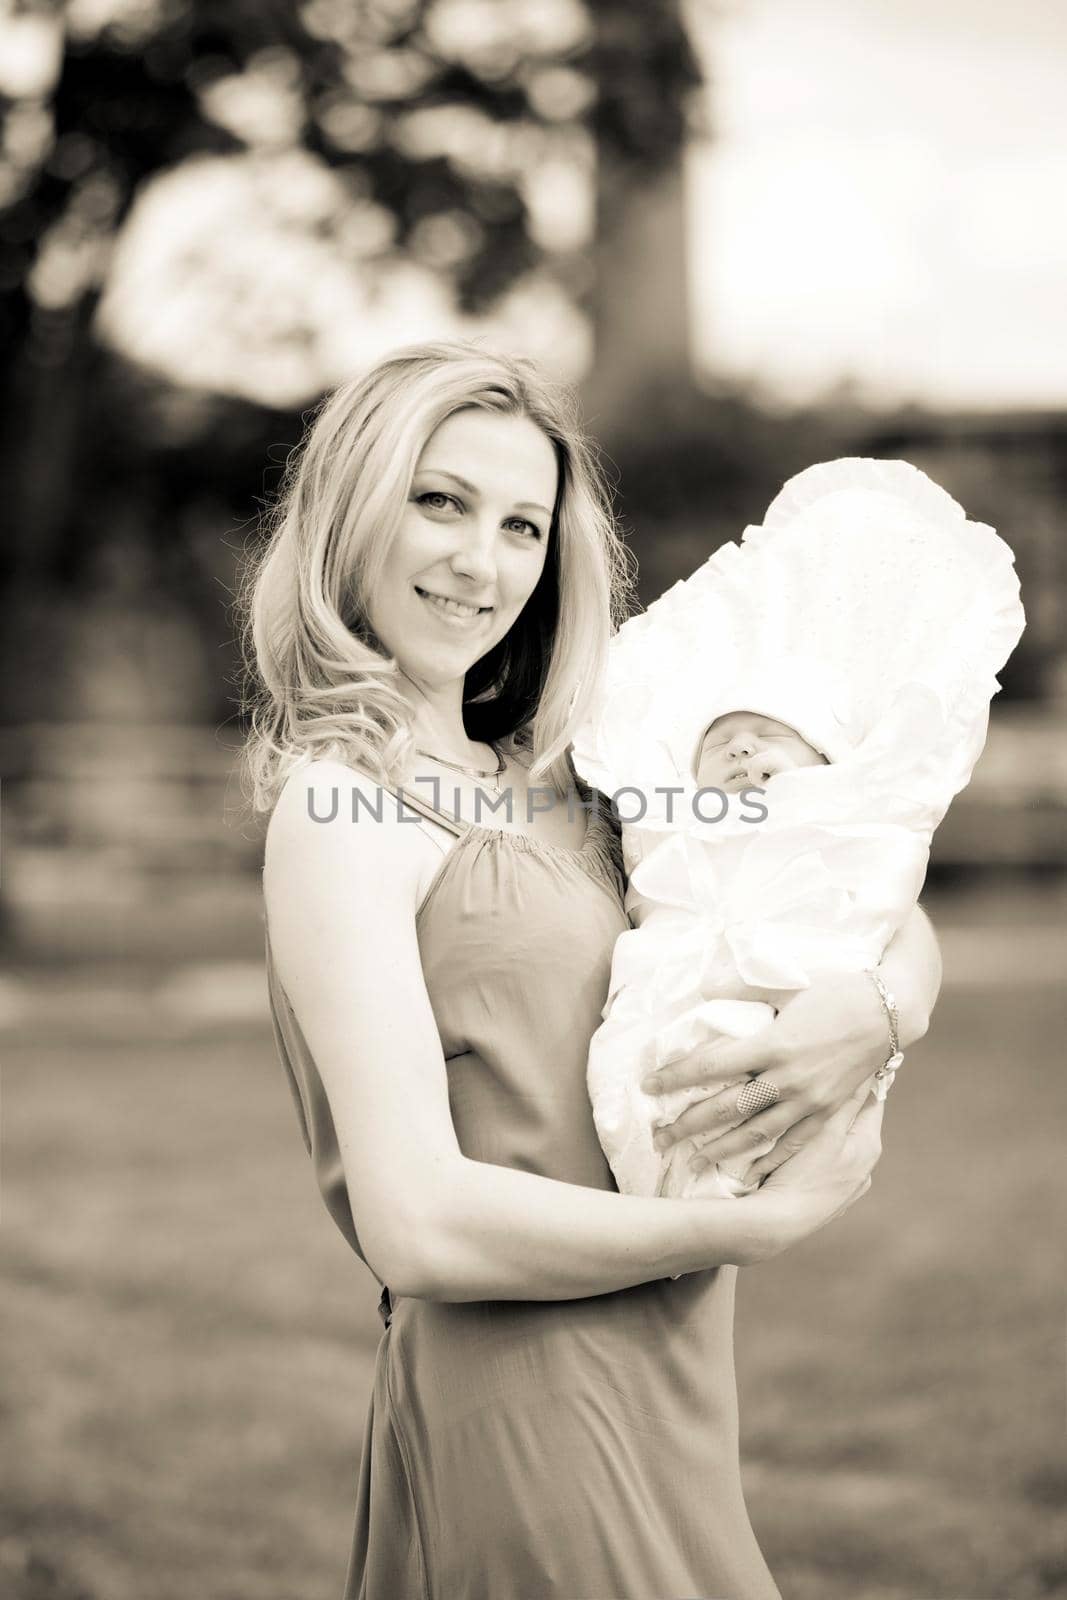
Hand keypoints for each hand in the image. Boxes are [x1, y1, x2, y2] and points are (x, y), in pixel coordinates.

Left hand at [642, 972, 890, 1178]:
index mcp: (772, 1044)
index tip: (648, 1086)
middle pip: (726, 1108)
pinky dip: (768, 1157)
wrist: (888, 1010)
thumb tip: (705, 992)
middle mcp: (787, 1077)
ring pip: (755, 1133)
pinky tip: (747, 1169)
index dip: (676, 1077)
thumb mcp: (787, 986)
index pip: (710, 1066)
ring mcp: (808, 1099)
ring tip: (693, 1158)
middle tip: (657, 1139)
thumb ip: (744, 994)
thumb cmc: (836, 989)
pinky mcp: (827, 1111)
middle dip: (687, 1125)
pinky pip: (792, 1141)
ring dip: (720, 1148)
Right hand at [740, 1086, 884, 1261]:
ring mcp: (847, 1187)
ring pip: (838, 1145)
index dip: (860, 1081)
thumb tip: (866, 1074)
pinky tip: (796, 1151)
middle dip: (837, 1105)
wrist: (778, 1222)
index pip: (872, 1102)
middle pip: (855, 1123)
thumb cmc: (802, 1173)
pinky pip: (825, 1165)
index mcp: (868, 1147)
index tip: (845, 1062)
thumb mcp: (827, 1131)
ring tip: (802, 1115)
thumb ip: (847, 1102)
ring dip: (824, 1130)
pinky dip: (814, 1153)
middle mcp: (864, 1168)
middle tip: (816, 1083)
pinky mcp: (827, 1199)